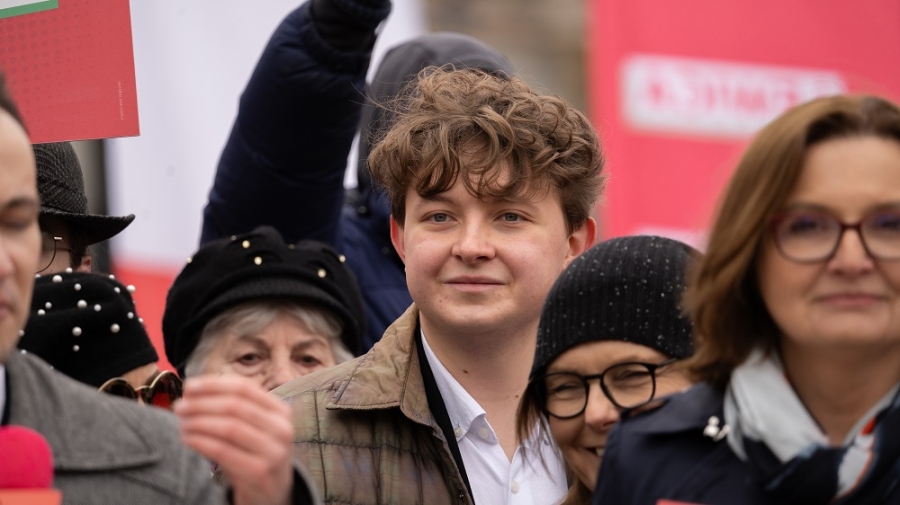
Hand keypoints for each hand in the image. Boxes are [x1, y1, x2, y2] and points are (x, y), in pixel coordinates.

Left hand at [175, 374, 294, 504]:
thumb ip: (233, 408)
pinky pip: (223, 451)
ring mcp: (272, 451)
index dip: (213, 384)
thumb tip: (193, 391)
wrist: (273, 493)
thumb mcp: (255, 428)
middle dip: (201, 403)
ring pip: (228, 427)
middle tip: (179, 406)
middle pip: (235, 406)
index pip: (244, 388)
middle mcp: (281, 429)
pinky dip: (200, 441)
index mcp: (280, 411)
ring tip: (182, 422)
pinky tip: (188, 438)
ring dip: (198, 422)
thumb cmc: (255, 454)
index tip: (189, 387)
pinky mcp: (258, 472)